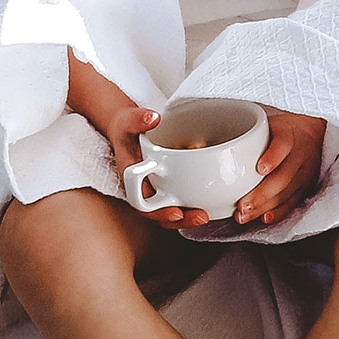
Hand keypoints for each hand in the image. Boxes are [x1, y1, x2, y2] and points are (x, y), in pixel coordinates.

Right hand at [66, 55, 205, 228]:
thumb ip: (138, 119)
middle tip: (202, 216)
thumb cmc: (127, 128)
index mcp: (132, 179)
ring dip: (190, 215)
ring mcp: (157, 188)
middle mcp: (144, 188)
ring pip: (172, 210)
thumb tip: (153, 118)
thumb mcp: (129, 120)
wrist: (130, 130)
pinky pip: (180, 199)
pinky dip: (194, 202)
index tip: (175, 212)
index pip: (142, 204)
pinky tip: (211, 200)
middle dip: (182, 219)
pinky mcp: (169, 185)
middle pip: (161, 214)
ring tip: (208, 214)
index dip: (158, 212)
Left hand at [227, 109, 325, 227]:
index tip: (260, 168)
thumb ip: (244, 132)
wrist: (311, 133)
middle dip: (262, 194)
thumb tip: (205, 143)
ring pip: (286, 193)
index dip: (273, 157)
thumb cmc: (279, 130)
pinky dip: (278, 213)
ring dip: (264, 206)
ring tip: (244, 215)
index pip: (283, 144)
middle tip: (242, 205)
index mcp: (288, 134)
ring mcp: (304, 173)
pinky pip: (292, 203)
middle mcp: (300, 154)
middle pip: (283, 176)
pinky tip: (264, 218)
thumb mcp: (265, 123)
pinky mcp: (305, 187)